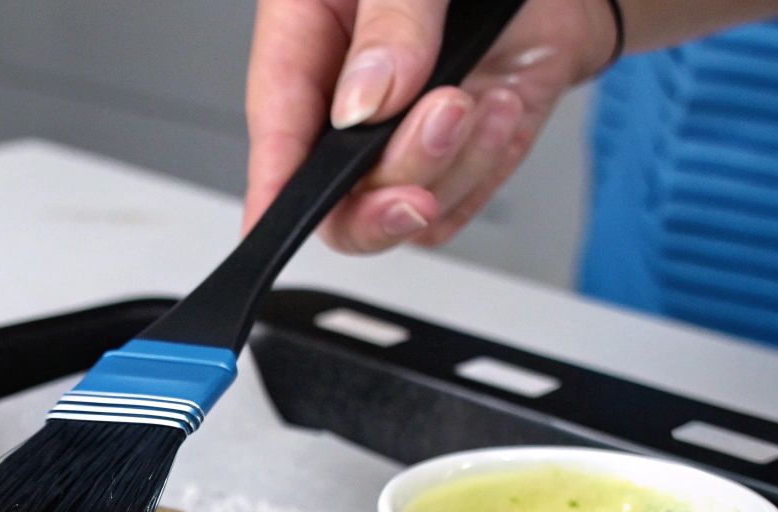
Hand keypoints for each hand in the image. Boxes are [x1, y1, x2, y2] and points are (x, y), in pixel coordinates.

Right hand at [243, 0, 618, 251]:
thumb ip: (389, 22)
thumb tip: (362, 103)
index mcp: (311, 27)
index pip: (278, 122)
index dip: (272, 181)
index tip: (274, 222)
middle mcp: (354, 86)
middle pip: (334, 190)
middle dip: (386, 183)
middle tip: (440, 123)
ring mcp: (411, 122)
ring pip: (399, 203)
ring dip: (450, 166)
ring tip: (480, 99)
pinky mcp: (468, 142)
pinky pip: (457, 199)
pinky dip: (486, 168)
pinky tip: (504, 109)